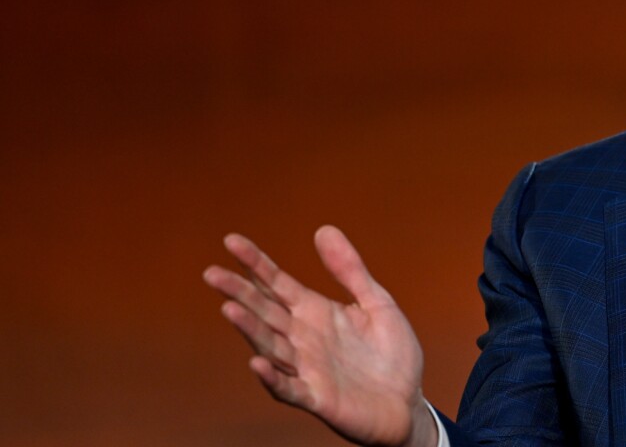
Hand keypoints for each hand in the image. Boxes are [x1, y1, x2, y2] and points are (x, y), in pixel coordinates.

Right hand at [203, 226, 437, 446]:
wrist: (408, 402)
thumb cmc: (391, 354)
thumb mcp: (377, 303)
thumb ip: (350, 270)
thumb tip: (323, 229)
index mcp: (315, 312)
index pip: (276, 283)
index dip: (255, 262)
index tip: (231, 241)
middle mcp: (303, 338)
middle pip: (264, 311)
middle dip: (239, 292)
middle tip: (212, 273)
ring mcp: (307, 368)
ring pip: (270, 346)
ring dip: (250, 329)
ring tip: (230, 309)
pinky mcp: (317, 398)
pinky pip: (289, 388)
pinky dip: (272, 378)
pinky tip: (256, 363)